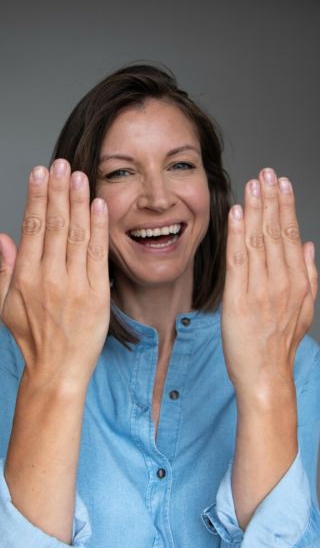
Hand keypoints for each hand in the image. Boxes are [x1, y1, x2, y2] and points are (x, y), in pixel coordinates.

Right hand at [0, 160, 109, 383]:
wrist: (58, 371)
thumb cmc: (32, 339)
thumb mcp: (6, 306)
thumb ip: (4, 269)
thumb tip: (1, 237)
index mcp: (25, 276)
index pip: (32, 226)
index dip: (36, 196)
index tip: (39, 172)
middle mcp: (49, 276)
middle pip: (55, 223)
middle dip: (57, 189)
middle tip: (60, 163)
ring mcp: (75, 284)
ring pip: (77, 233)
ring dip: (78, 200)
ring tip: (79, 174)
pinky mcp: (97, 293)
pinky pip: (99, 254)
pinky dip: (99, 227)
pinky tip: (98, 204)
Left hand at [222, 168, 316, 403]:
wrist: (265, 375)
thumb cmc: (279, 343)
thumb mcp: (305, 309)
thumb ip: (308, 274)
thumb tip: (308, 244)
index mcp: (297, 282)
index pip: (291, 235)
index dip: (285, 206)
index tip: (282, 183)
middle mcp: (281, 282)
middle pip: (276, 232)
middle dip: (272, 199)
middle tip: (267, 172)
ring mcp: (260, 290)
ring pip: (259, 241)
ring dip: (257, 209)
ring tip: (255, 184)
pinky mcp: (238, 299)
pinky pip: (238, 261)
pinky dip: (238, 235)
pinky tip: (238, 213)